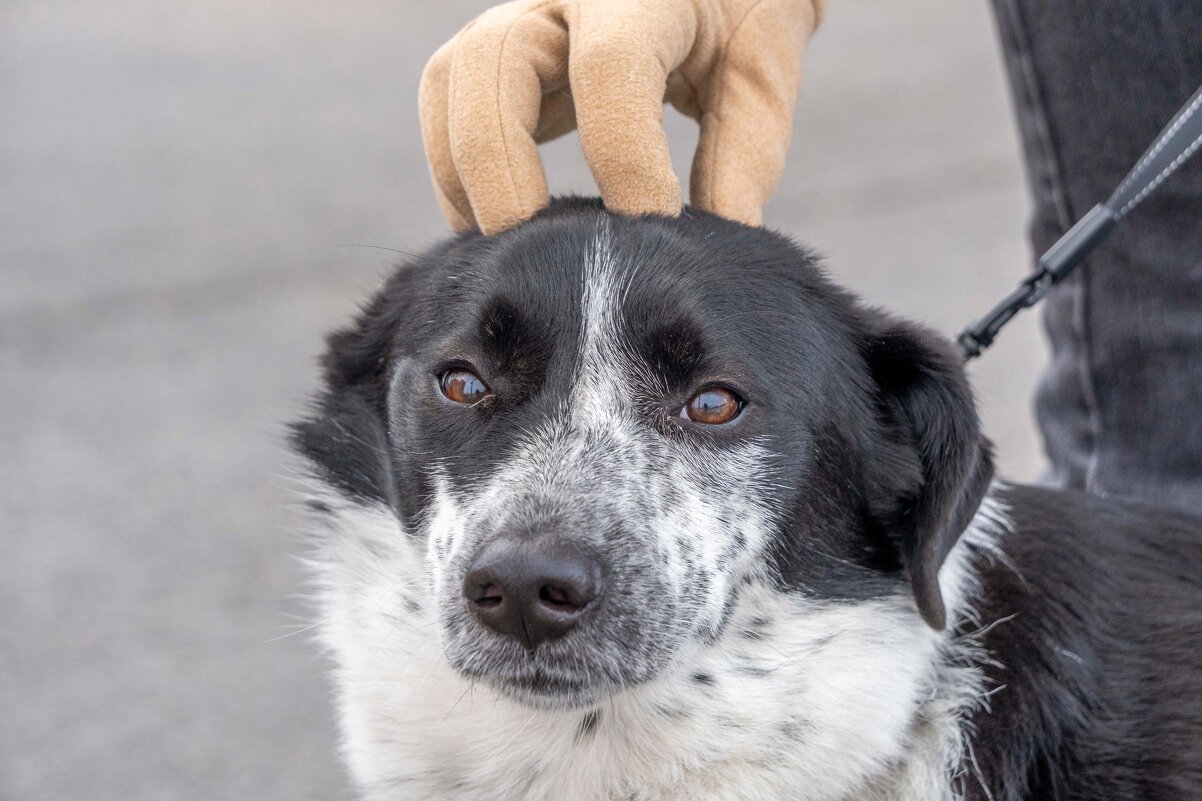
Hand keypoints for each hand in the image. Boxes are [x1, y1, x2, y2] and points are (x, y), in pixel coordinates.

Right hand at [419, 0, 824, 233]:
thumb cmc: (738, 20)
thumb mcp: (759, 75)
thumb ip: (743, 155)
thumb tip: (714, 246)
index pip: (610, 67)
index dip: (623, 157)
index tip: (648, 231)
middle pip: (492, 61)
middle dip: (501, 164)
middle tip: (538, 248)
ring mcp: (519, 18)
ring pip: (450, 80)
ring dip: (464, 171)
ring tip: (505, 244)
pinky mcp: (496, 53)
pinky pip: (446, 105)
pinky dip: (458, 171)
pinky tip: (496, 222)